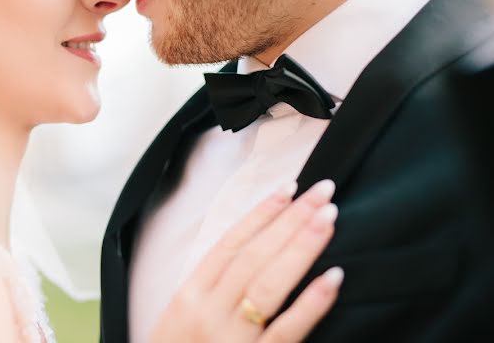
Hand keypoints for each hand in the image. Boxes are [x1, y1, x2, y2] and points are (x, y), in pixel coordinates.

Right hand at [149, 180, 341, 342]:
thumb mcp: (182, 317)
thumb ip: (212, 287)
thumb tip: (255, 248)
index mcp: (190, 293)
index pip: (230, 243)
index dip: (261, 213)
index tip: (289, 187)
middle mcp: (209, 310)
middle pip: (255, 255)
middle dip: (291, 219)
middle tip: (323, 192)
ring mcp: (232, 337)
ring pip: (270, 283)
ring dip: (302, 247)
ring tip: (329, 218)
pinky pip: (288, 330)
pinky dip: (312, 303)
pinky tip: (333, 278)